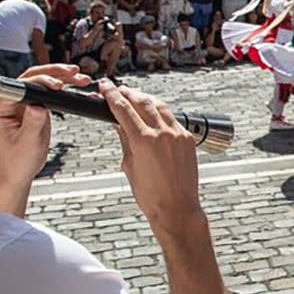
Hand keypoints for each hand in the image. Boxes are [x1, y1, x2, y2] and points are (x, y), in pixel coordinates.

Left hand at [0, 64, 90, 188]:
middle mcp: (7, 99)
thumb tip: (40, 104)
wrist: (18, 170)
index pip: (21, 85)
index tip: (58, 86)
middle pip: (31, 76)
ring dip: (61, 76)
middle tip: (73, 73)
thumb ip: (32, 122)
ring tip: (80, 78)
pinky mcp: (32, 103)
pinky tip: (76, 85)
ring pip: (41, 79)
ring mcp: (20, 100)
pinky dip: (63, 86)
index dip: (40, 82)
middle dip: (54, 73)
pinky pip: (48, 90)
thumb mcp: (27, 143)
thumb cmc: (17, 160)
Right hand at [101, 80, 200, 231]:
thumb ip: (125, 140)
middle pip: (143, 102)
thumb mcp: (129, 165)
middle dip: (129, 93)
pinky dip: (161, 113)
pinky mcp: (188, 139)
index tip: (105, 86)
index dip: (112, 95)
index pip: (124, 109)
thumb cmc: (149, 194)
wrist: (176, 207)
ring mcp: (178, 135)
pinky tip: (154, 113)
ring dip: (146, 99)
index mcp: (143, 141)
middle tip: (118, 89)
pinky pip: (173, 119)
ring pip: (160, 106)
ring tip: (135, 96)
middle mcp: (162, 133)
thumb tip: (119, 123)